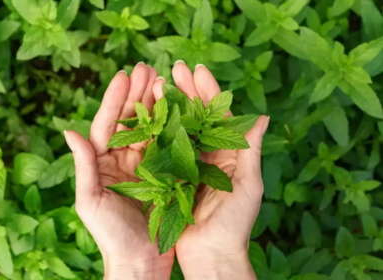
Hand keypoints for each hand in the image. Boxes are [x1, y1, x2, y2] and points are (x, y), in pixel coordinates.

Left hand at [64, 63, 173, 279]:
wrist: (140, 261)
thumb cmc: (111, 236)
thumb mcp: (91, 201)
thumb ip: (83, 165)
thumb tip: (69, 130)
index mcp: (103, 163)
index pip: (107, 124)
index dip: (115, 99)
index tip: (124, 74)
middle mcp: (123, 160)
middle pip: (130, 120)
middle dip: (138, 93)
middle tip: (147, 67)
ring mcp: (145, 165)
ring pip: (150, 128)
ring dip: (156, 104)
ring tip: (163, 79)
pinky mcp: (164, 174)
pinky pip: (167, 145)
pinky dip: (172, 126)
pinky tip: (179, 108)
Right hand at [153, 62, 268, 279]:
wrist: (211, 255)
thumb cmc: (235, 224)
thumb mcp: (248, 186)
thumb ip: (251, 150)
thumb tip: (262, 116)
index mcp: (230, 154)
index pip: (220, 116)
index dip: (209, 91)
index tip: (197, 69)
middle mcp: (210, 155)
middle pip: (198, 116)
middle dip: (188, 91)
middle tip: (175, 67)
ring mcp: (190, 164)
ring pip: (180, 128)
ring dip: (171, 105)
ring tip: (159, 82)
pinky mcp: (173, 176)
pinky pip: (166, 149)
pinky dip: (159, 130)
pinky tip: (150, 113)